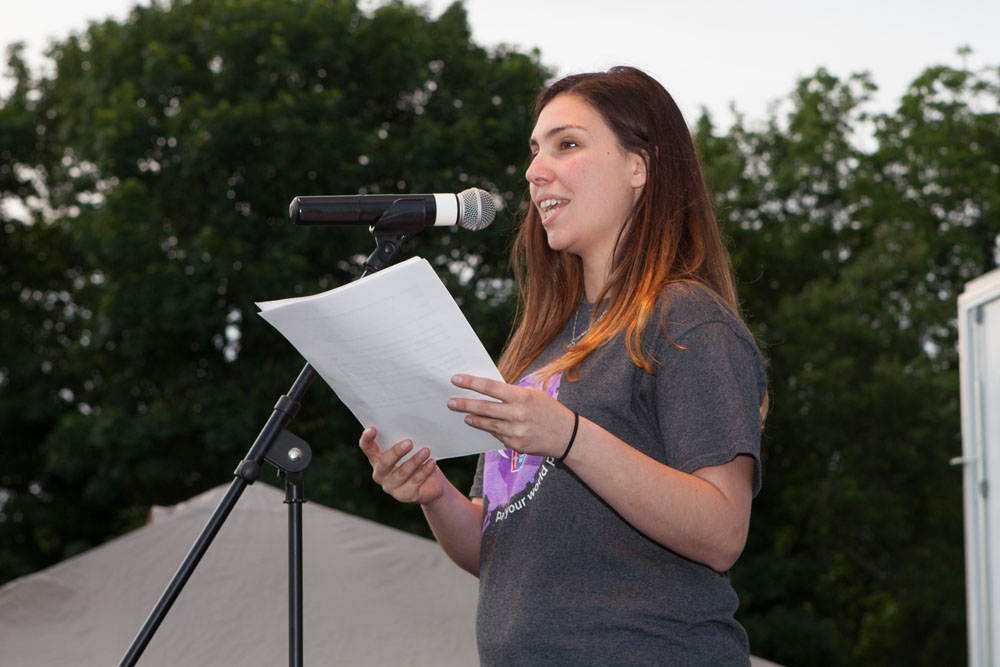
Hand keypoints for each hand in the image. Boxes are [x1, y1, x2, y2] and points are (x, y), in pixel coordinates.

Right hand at [358, 426, 444, 504]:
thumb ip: (404, 440)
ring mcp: (390, 487)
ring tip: (426, 450)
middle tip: (409, 442)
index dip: (367, 439)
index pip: (367, 448)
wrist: (432, 485)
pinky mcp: (403, 495)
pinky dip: (424, 471)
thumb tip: (411, 425)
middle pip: (384, 463)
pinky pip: (414, 482)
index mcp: (377, 459)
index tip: (373, 429)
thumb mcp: (410, 449)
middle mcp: (380, 474)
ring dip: (415, 461)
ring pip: (401, 473)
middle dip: (396, 452)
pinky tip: (431, 462)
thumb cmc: (418, 460)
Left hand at [447, 374, 575, 458]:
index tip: (456, 379)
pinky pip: (497, 435)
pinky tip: (484, 425)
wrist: (566, 435)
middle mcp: (517, 414)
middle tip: (450, 402)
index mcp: (521, 397)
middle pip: (484, 408)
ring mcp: (515, 431)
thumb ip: (511, 393)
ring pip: (487, 424)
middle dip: (464, 404)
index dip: (471, 383)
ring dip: (474, 419)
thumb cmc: (548, 410)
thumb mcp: (533, 394)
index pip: (490, 388)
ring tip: (464, 415)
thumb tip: (487, 391)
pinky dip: (490, 429)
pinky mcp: (515, 445)